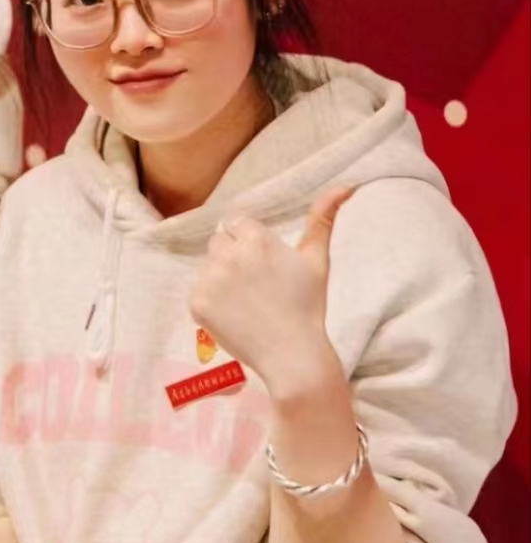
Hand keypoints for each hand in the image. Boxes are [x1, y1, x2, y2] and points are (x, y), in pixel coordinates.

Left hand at [189, 187, 353, 391]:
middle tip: (256, 284)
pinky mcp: (198, 302)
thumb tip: (345, 186)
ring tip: (247, 301)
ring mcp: (211, 279)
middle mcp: (230, 254)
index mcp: (256, 239)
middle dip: (233, 256)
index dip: (249, 243)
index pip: (237, 223)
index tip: (264, 266)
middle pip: (219, 240)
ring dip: (221, 277)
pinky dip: (211, 301)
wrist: (293, 356)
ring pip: (208, 265)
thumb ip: (323, 218)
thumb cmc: (308, 306)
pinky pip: (199, 290)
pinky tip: (235, 315)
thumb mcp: (316, 259)